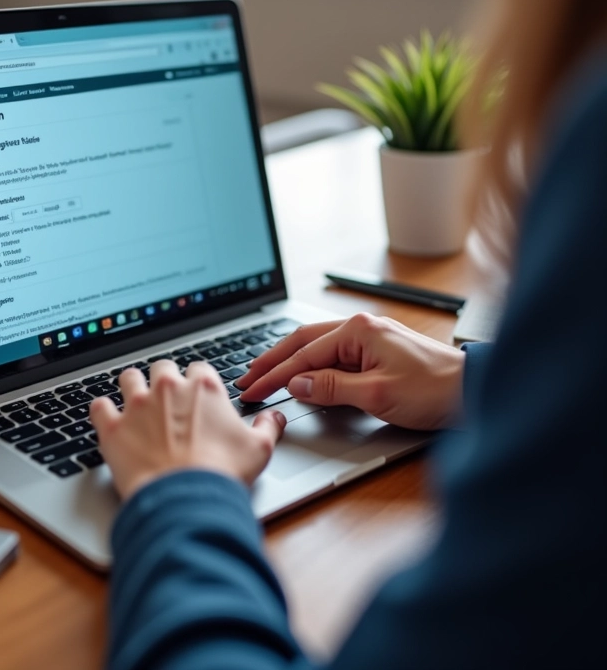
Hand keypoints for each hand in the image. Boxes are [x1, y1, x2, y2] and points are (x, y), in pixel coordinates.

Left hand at [90, 360, 286, 500]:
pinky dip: (102, 411)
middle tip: (167, 400)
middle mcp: (168, 388)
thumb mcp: (259, 449)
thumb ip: (268, 427)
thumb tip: (275, 417)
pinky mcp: (112, 428)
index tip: (198, 397)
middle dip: (164, 380)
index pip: (198, 369)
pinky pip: (98, 406)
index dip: (198, 383)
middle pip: (162, 367)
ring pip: (128, 378)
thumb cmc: (222, 474)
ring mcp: (137, 406)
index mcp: (203, 387)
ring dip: (132, 387)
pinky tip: (106, 417)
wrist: (185, 499)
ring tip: (135, 401)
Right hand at [237, 313, 464, 430]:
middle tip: (247, 377)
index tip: (253, 390)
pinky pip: (334, 355)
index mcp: (358, 330)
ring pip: (317, 346)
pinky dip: (312, 364)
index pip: (303, 354)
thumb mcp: (376, 394)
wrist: (473, 390)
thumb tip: (296, 385)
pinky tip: (301, 373)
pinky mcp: (377, 351)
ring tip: (265, 374)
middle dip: (273, 360)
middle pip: (303, 341)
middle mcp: (361, 327)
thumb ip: (331, 388)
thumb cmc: (434, 389)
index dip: (275, 375)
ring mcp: (369, 337)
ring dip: (290, 361)